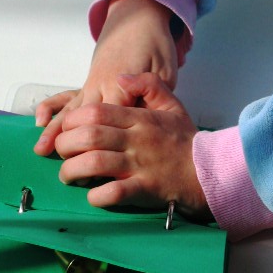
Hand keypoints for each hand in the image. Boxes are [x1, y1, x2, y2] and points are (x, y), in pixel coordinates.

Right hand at [34, 0, 179, 155]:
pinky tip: (40, 118)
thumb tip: (137, 115)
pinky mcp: (88, 80)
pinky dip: (52, 107)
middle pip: (85, 118)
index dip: (108, 141)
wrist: (138, 17)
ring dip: (55, 130)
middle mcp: (101, 84)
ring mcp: (91, 82)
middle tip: (64, 166)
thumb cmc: (154, 44)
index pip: (113, 116)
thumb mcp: (164, 68)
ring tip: (41, 149)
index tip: (103, 163)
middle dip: (74, 143)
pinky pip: (67, 95)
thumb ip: (150, 93)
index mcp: (122, 82)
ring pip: (71, 109)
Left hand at [54, 73, 210, 219]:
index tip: (67, 130)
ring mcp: (140, 165)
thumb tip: (121, 77)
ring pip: (95, 163)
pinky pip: (114, 193)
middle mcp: (136, 139)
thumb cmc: (185, 140)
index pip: (96, 112)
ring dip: (72, 170)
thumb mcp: (172, 105)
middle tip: (61, 153)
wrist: (211, 170)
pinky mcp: (145, 189)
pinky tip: (92, 195)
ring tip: (67, 176)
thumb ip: (148, 85)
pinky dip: (96, 195)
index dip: (72, 120)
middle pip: (89, 136)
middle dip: (65, 145)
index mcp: (139, 118)